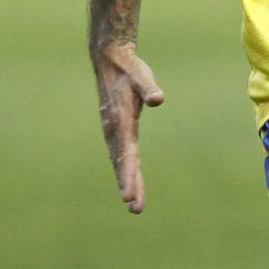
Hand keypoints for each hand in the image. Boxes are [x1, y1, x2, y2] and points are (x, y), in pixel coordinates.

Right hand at [92, 41, 163, 212]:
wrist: (110, 60)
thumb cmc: (129, 68)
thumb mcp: (141, 74)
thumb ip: (149, 87)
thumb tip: (158, 99)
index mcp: (120, 119)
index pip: (126, 151)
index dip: (128, 173)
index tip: (129, 194)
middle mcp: (113, 128)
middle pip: (122, 162)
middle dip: (129, 184)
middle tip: (135, 208)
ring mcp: (113, 131)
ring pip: (120, 161)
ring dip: (127, 181)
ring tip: (135, 206)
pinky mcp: (116, 130)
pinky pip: (121, 155)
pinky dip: (126, 171)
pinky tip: (131, 185)